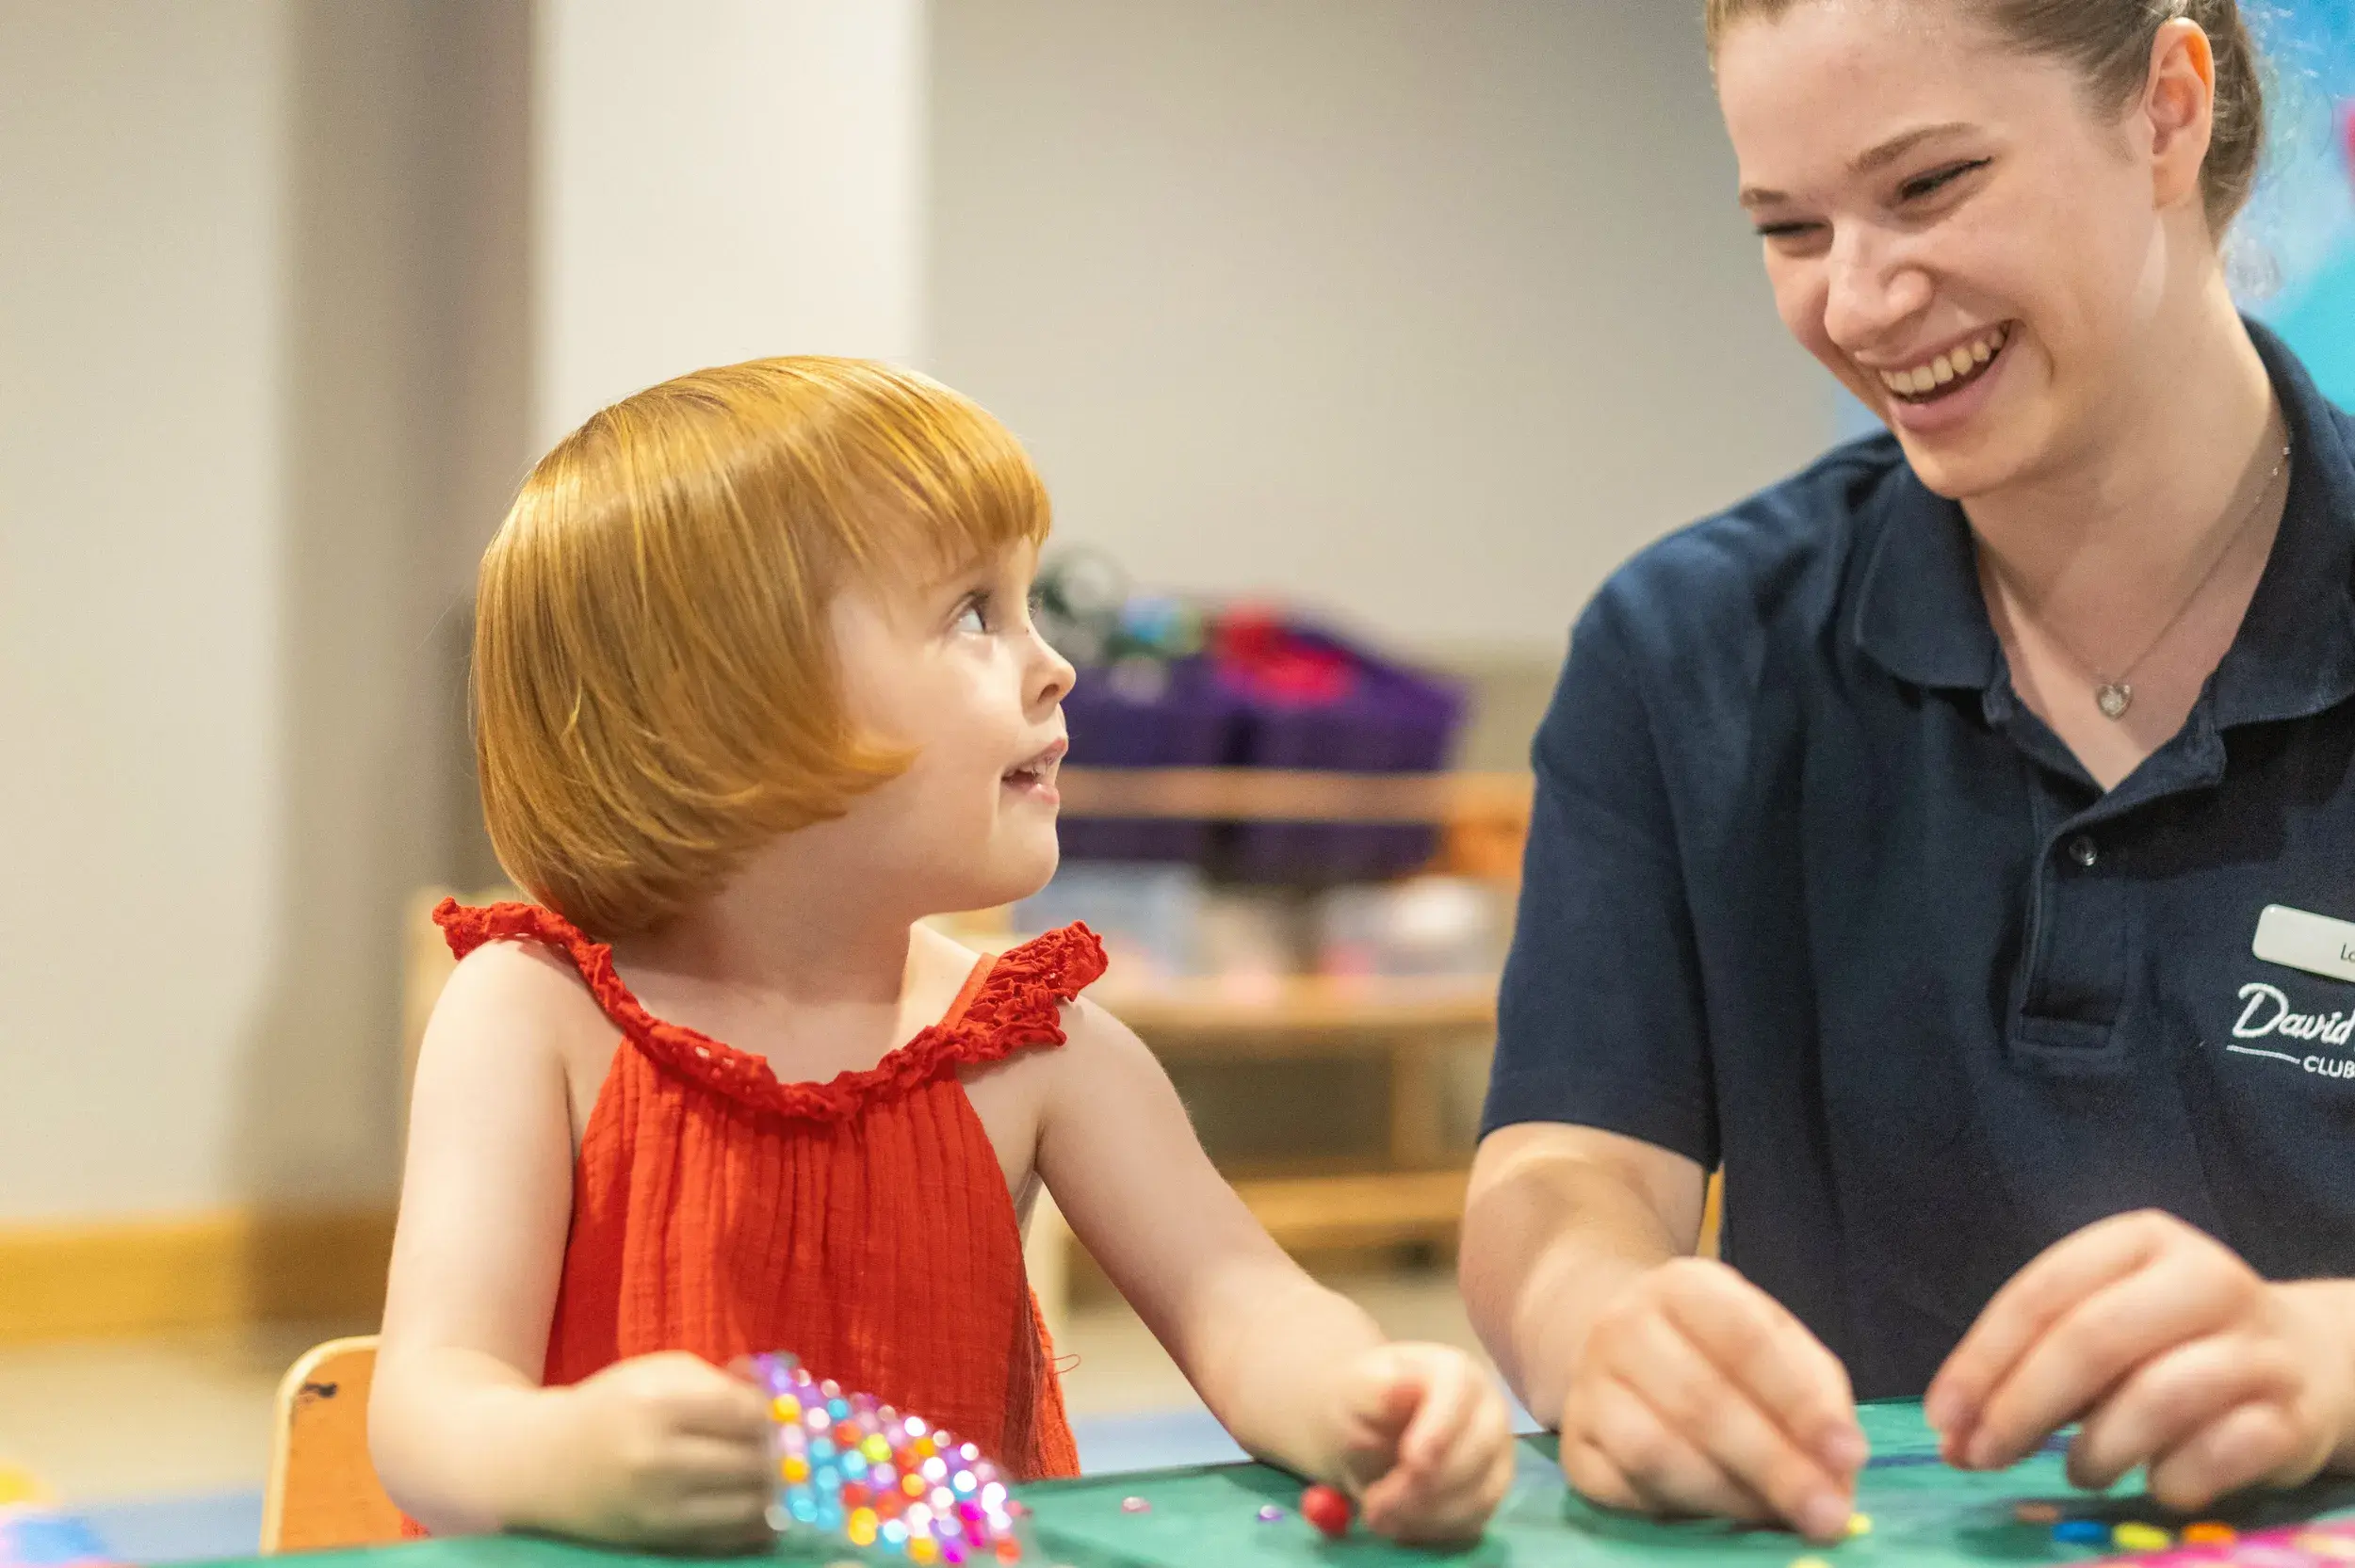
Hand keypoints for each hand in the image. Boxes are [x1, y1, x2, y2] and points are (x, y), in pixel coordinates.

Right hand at [533, 1351, 773, 1551]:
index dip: (780, 1415)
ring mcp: (657, 1508)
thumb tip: (781, 1400)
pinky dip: (755, 1527)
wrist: (544, 1462)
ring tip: (788, 1479)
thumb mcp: (660, 1373)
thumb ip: (721, 1383)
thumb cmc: (612, 1406)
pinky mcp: (656, 1540)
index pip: (747, 1414)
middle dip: (785, 1457)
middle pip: (753, 1464)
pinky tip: (768, 1511)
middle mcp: (658, 1461)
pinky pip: (724, 1540)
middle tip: (800, 1450)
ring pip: (747, 1508)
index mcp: (658, 1406)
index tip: (793, 1414)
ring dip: (778, 1495)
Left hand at [1330, 1343, 1517, 1543]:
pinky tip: (1396, 1524)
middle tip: (1375, 1506)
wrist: (1363, 1431)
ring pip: (1480, 1494)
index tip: (1411, 1462)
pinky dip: (1432, 1531)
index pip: (1461, 1393)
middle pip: (1480, 1449)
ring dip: (1425, 1515)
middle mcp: (1488, 1411)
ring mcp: (1495, 1456)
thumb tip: (1401, 1386)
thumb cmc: (1361, 1405)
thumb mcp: (1355, 1391)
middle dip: (1427, 1486)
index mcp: (1456, 1372)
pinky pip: (1472, 1523)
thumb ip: (1377, 1392)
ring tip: (1375, 1516)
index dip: (1441, 1429)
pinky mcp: (1487, 1495)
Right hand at [1557, 1257, 1865, 1542]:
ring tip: (1778, 1520)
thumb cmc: (1719, 1349)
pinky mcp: (1572, 1445)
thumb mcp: (1776, 1343)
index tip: (1849, 1455)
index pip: (1746, 1340)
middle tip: (1827, 1516)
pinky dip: (1678, 1511)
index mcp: (1684, 1286)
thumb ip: (1817, 1394)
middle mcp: (1624, 1325)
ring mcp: (1589, 1385)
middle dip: (1774, 1466)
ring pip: (1654, 1451)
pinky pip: (1622, 1489)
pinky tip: (1719, 1516)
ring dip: (1728, 1496)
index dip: (1800, 1402)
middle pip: (1701, 1402)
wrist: (1622, 1342)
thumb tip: (1839, 1467)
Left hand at [1926, 1210, 2354, 1510]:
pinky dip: (2171, 1478)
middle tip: (1981, 1456)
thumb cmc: (2172, 1341)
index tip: (1943, 1418)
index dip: (1982, 1360)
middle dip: (2021, 1406)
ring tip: (2078, 1471)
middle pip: (2091, 1340)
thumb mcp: (2103, 1322)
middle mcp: (2205, 1278)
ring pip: (2157, 1398)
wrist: (2307, 1362)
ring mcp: (2258, 1347)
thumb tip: (1954, 1434)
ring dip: (2097, 1449)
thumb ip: (2030, 1364)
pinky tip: (2157, 1480)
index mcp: (2142, 1240)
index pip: (2042, 1292)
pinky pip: (2218, 1454)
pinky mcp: (2294, 1416)